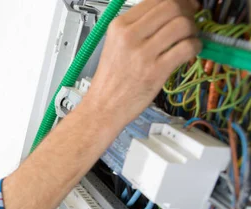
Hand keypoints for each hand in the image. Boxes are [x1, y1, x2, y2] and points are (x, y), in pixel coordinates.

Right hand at [83, 0, 201, 129]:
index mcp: (119, 26)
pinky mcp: (155, 71)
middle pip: (171, 7)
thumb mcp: (116, 44)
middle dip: (188, 10)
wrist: (103, 107)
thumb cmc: (111, 80)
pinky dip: (196, 46)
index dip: (177, 0)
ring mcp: (142, 54)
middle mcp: (129, 37)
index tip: (185, 5)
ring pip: (182, 24)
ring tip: (190, 37)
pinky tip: (191, 51)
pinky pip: (187, 47)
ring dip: (193, 29)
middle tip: (191, 18)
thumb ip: (139, 27)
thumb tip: (170, 12)